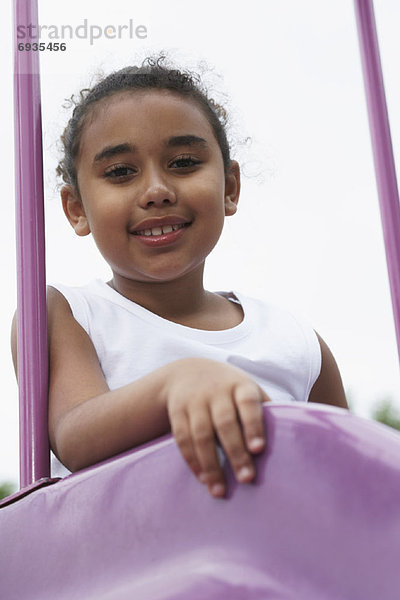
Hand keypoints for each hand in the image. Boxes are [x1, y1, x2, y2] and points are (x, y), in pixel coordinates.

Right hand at [163, 358, 269, 497]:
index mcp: (240, 386)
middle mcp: (216, 391)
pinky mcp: (177, 412)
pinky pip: (183, 438)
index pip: (248, 403)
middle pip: (225, 423)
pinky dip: (193, 461)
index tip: (259, 449)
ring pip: (201, 434)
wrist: (186, 372)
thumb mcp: (247, 391)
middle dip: (235, 452)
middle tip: (247, 479)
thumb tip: (295, 441)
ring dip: (210, 464)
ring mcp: (194, 401)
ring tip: (219, 491)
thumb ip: (265, 411)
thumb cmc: (229, 390)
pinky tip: (203, 479)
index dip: (253, 425)